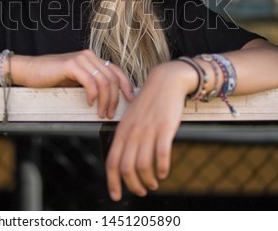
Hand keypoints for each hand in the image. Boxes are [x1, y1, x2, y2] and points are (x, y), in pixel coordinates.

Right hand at [15, 50, 134, 118]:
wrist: (30, 71)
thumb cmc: (51, 77)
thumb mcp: (76, 81)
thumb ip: (92, 84)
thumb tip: (109, 99)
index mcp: (93, 59)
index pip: (117, 71)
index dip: (126, 86)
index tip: (130, 101)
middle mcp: (89, 56)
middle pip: (113, 78)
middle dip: (115, 99)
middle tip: (110, 114)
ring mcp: (81, 59)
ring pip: (104, 80)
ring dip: (105, 100)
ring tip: (101, 112)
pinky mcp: (71, 65)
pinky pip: (90, 81)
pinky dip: (93, 94)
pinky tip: (89, 103)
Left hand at [104, 60, 196, 199]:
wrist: (166, 81)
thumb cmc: (149, 102)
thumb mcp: (131, 119)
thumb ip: (127, 138)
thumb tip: (125, 162)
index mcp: (122, 131)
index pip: (111, 162)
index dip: (113, 182)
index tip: (116, 195)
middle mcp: (132, 132)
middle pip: (127, 168)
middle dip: (133, 185)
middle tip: (141, 191)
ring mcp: (148, 130)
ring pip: (144, 165)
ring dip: (148, 180)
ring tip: (153, 184)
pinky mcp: (165, 128)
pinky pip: (162, 155)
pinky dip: (163, 168)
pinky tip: (164, 172)